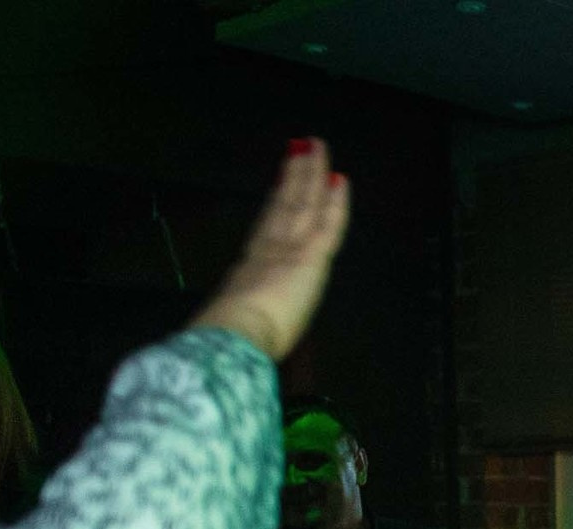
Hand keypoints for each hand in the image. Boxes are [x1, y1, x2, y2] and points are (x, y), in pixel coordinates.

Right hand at [190, 139, 351, 361]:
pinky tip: (339, 179)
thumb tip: (234, 321)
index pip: (268, 228)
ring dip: (310, 174)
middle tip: (300, 149)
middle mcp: (270, 251)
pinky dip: (335, 202)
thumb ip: (240, 311)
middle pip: (285, 206)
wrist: (235, 334)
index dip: (277, 204)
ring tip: (315, 147)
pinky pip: (328, 223)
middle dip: (294, 178)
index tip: (283, 183)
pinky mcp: (310, 254)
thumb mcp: (238, 320)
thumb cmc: (233, 336)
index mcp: (251, 270)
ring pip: (304, 204)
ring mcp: (290, 248)